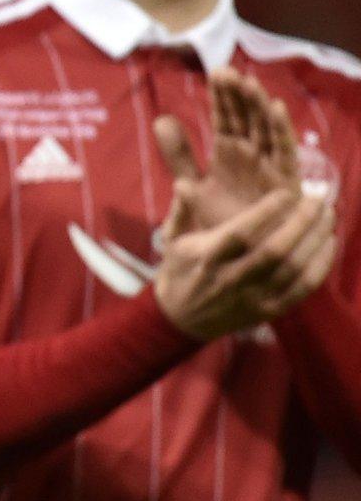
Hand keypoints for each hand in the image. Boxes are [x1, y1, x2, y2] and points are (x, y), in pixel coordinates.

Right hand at [152, 183, 336, 339]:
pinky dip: (320, 266)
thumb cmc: (179, 272)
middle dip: (300, 222)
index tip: (286, 193)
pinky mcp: (267, 310)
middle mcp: (230, 278)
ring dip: (315, 240)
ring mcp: (251, 297)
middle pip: (274, 250)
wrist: (181, 318)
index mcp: (206, 257)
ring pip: (292, 268)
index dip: (266, 212)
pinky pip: (301, 289)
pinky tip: (328, 245)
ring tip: (327, 218)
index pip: (240, 233)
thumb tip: (183, 182)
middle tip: (317, 201)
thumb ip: (182, 210)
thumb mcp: (173, 241)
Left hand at [154, 67, 301, 237]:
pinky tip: (276, 108)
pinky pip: (285, 152)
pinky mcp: (285, 180)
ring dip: (258, 106)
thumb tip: (160, 120)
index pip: (224, 118)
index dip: (221, 97)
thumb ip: (178, 155)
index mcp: (227, 153)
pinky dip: (281, 130)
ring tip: (248, 83)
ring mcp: (268, 165)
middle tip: (226, 71)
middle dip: (237, 95)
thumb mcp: (192, 185)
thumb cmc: (219, 220)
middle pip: (245, 118)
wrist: (237, 255)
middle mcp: (250, 154)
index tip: (214, 73)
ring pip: (264, 129)